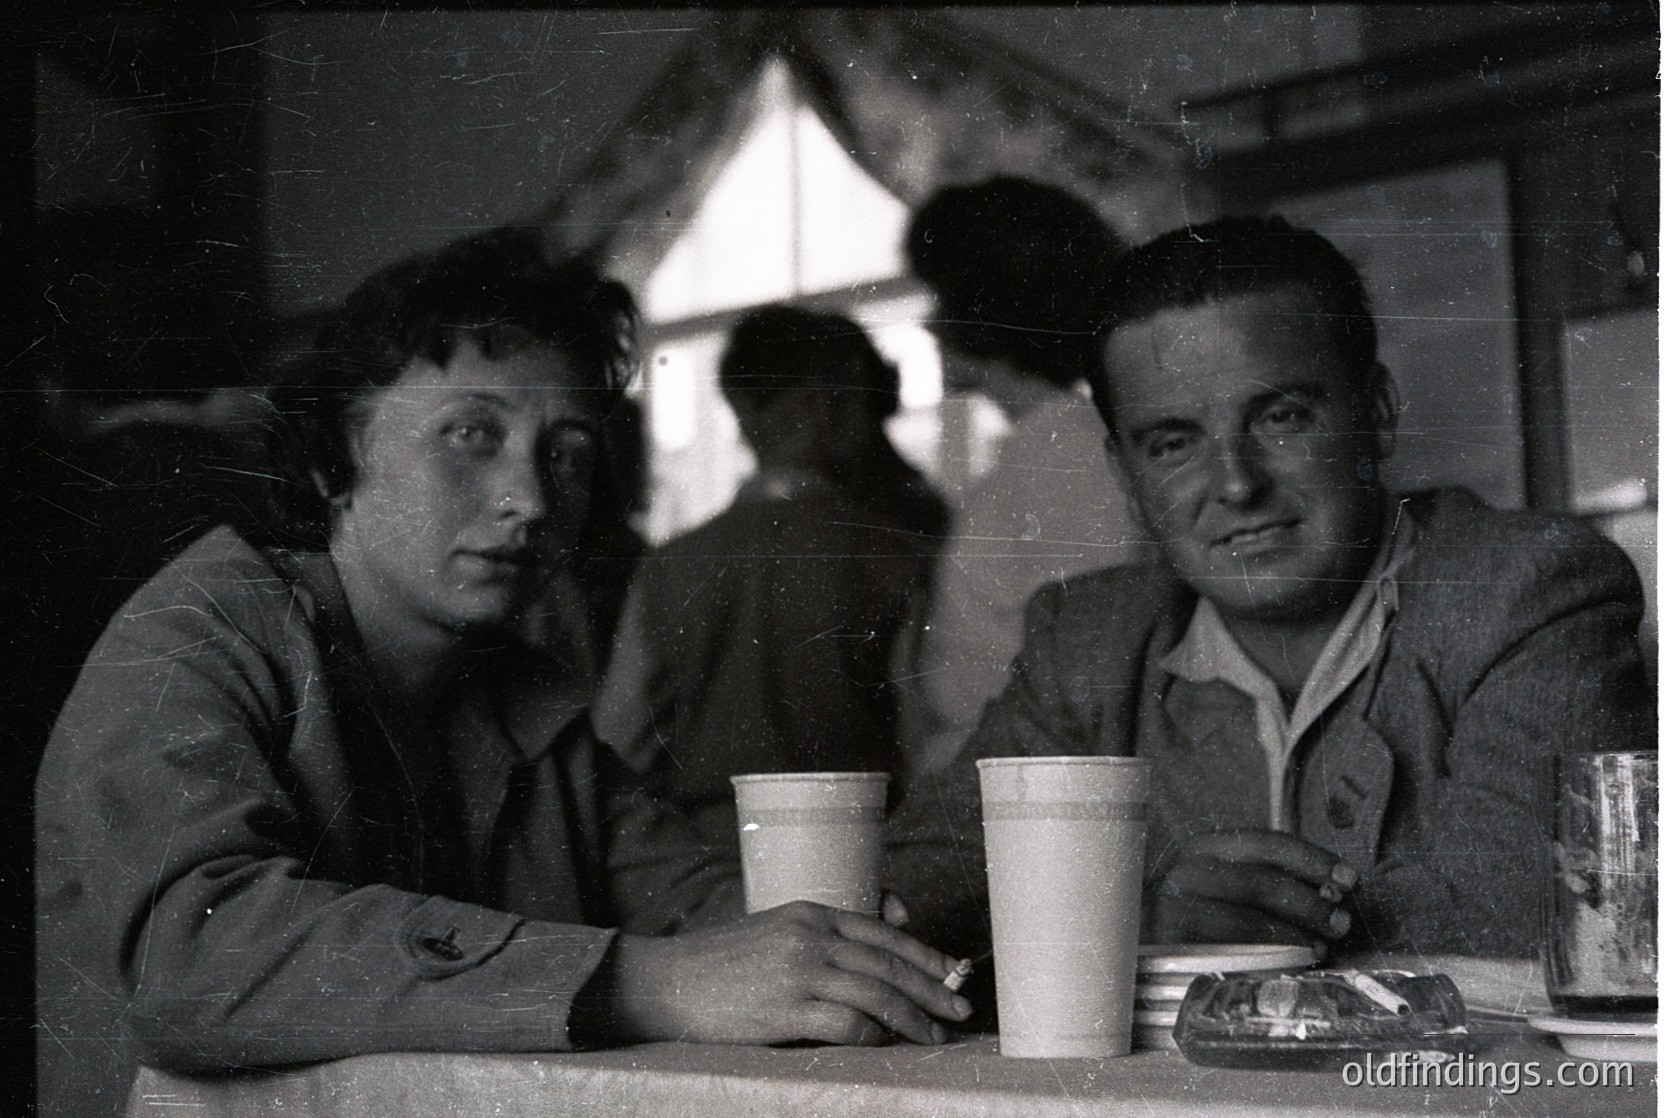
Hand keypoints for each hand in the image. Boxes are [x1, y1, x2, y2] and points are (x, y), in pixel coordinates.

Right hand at [597, 900, 973, 1046]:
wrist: (666, 982)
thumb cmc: (722, 961)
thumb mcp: (776, 930)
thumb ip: (824, 935)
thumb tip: (883, 935)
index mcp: (810, 913)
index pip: (884, 931)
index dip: (925, 954)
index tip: (954, 972)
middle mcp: (810, 937)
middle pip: (889, 963)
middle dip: (933, 989)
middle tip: (962, 1010)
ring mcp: (798, 973)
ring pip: (876, 995)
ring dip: (913, 1019)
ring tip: (934, 1036)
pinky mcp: (784, 1011)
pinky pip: (847, 1024)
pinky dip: (875, 1036)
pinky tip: (887, 1045)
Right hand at [1149, 830, 1356, 947]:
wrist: (1131, 939)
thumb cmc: (1194, 912)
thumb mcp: (1224, 883)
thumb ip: (1265, 881)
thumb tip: (1329, 891)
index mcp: (1205, 849)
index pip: (1264, 843)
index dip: (1312, 859)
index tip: (1349, 878)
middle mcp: (1187, 873)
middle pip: (1258, 881)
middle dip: (1308, 902)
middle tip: (1340, 920)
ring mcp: (1174, 909)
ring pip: (1244, 920)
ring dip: (1291, 935)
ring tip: (1320, 947)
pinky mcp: (1170, 946)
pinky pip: (1227, 954)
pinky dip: (1266, 960)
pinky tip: (1289, 965)